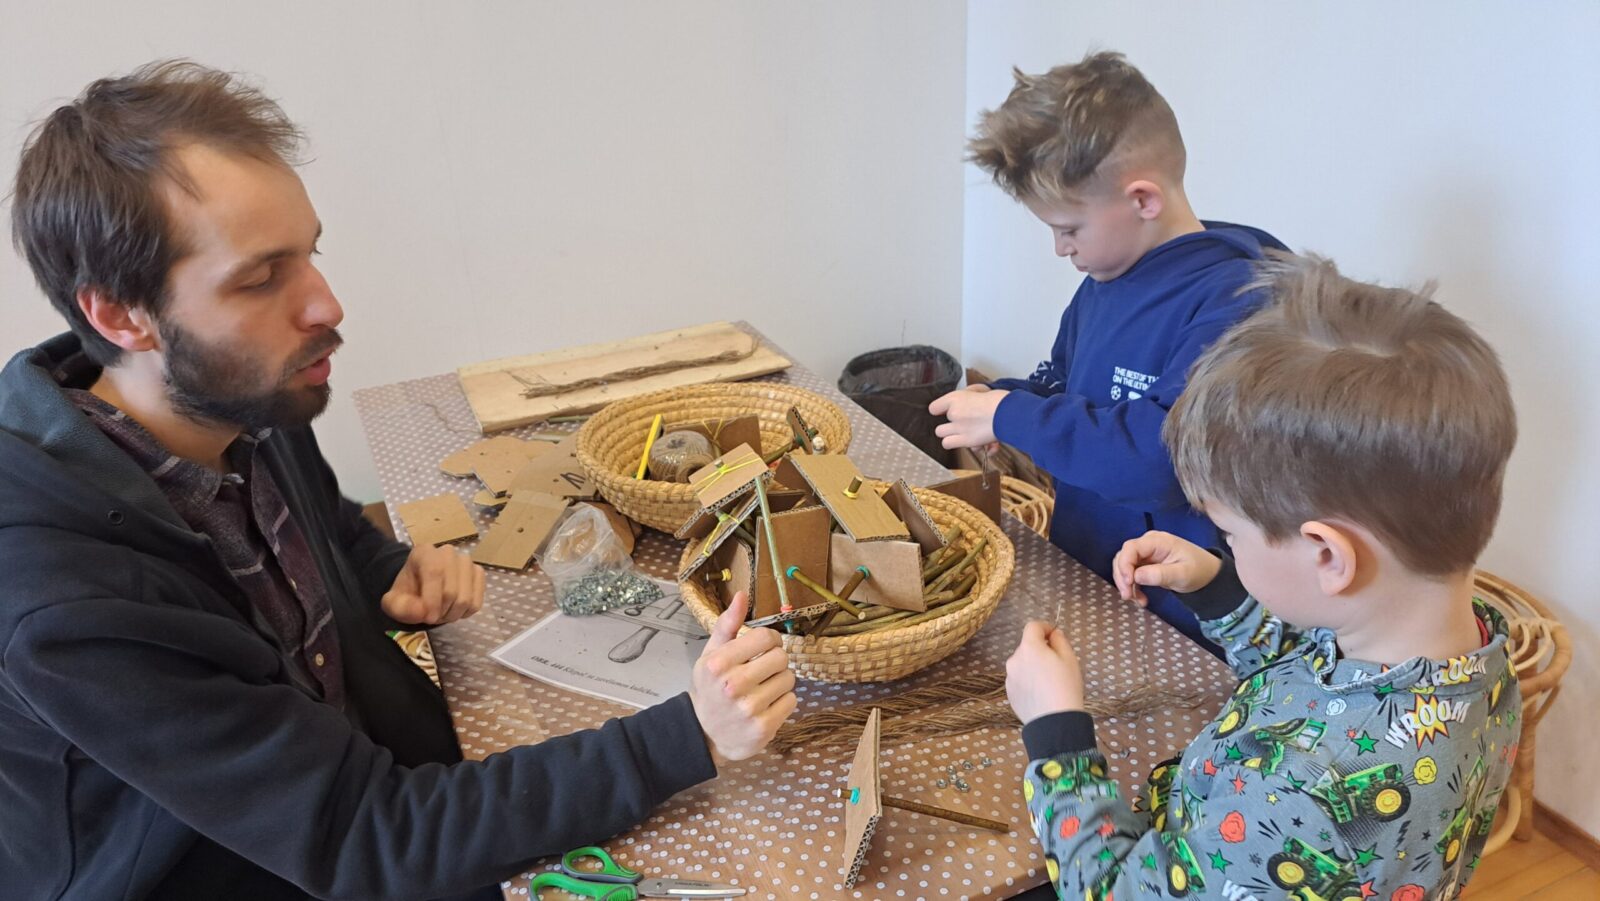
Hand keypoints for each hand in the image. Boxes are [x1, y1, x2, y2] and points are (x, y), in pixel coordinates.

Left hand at [381, 545, 485, 624]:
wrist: (420, 588)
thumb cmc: (408, 593)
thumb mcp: (394, 603)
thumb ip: (402, 608)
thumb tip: (422, 612)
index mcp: (424, 552)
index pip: (434, 572)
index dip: (432, 599)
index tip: (428, 619)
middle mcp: (447, 552)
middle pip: (451, 591)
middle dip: (441, 612)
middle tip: (431, 617)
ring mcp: (466, 562)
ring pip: (465, 599)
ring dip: (453, 614)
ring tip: (441, 613)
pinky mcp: (478, 573)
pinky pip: (476, 602)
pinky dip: (465, 613)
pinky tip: (454, 609)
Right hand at [689, 591, 796, 764]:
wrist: (705, 733)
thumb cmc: (711, 688)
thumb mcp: (710, 654)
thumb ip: (727, 624)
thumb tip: (742, 595)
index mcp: (719, 663)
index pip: (766, 637)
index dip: (771, 641)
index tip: (764, 648)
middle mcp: (734, 685)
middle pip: (781, 658)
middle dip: (775, 662)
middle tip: (762, 671)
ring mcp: (749, 708)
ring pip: (789, 679)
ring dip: (780, 682)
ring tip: (762, 689)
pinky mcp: (764, 727)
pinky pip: (792, 701)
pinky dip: (783, 701)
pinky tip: (766, 705)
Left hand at [929, 385, 1008, 449]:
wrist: (1009, 411)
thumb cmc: (999, 399)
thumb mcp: (982, 390)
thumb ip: (970, 396)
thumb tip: (969, 399)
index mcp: (955, 399)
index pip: (934, 409)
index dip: (941, 412)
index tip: (946, 412)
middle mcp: (954, 414)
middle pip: (940, 429)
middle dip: (951, 429)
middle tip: (964, 426)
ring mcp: (960, 429)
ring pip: (945, 441)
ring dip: (957, 440)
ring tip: (970, 436)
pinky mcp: (969, 441)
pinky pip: (965, 450)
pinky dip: (974, 449)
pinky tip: (986, 444)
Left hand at [1005, 621, 1084, 724]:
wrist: (1055, 721)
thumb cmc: (1066, 686)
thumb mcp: (1069, 659)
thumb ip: (1060, 640)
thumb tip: (1053, 633)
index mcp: (1029, 647)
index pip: (1033, 626)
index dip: (1045, 627)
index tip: (1054, 635)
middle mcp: (1014, 659)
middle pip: (1027, 646)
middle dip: (1040, 650)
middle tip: (1056, 664)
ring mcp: (1010, 677)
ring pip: (1022, 664)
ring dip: (1032, 665)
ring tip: (1049, 682)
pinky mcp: (1009, 693)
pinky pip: (1019, 679)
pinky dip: (1028, 681)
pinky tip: (1040, 693)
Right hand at [1111, 531, 1221, 606]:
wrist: (1207, 575)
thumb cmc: (1198, 571)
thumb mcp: (1182, 574)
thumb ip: (1160, 574)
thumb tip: (1136, 576)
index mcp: (1157, 541)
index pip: (1131, 548)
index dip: (1124, 564)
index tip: (1129, 583)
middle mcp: (1147, 544)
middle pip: (1123, 557)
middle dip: (1122, 577)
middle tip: (1128, 596)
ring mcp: (1145, 554)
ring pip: (1124, 567)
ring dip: (1126, 584)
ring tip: (1137, 600)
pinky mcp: (1145, 564)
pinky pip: (1131, 574)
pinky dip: (1132, 587)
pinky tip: (1141, 599)